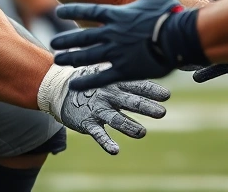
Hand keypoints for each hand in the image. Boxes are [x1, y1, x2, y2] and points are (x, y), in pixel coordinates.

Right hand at [37, 64, 169, 154]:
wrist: (61, 88)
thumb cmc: (94, 82)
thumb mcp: (111, 76)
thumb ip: (132, 79)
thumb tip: (160, 78)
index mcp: (117, 83)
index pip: (138, 85)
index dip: (152, 90)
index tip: (166, 95)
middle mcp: (109, 95)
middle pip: (130, 101)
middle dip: (146, 107)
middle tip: (162, 112)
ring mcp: (98, 109)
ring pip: (116, 119)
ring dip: (129, 126)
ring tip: (142, 133)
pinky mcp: (88, 122)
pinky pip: (98, 133)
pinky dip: (106, 142)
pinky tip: (115, 151)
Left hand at [52, 0, 202, 90]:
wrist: (178, 38)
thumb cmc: (169, 14)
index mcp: (118, 15)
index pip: (89, 11)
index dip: (72, 10)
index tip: (58, 12)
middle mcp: (113, 34)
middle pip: (83, 38)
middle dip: (67, 40)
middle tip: (53, 42)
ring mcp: (117, 53)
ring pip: (88, 57)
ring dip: (72, 58)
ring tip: (58, 60)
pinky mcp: (125, 70)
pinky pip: (101, 77)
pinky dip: (86, 81)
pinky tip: (73, 85)